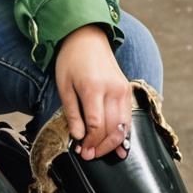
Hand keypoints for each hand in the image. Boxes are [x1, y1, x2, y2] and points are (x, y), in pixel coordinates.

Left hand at [54, 25, 132, 161]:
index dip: (90, 142)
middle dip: (101, 146)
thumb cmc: (71, 60)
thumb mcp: (64, 85)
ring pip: (124, 126)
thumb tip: (79, 137)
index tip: (82, 151)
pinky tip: (118, 144)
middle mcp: (112, 90)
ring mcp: (123, 89)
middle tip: (89, 155)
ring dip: (113, 143)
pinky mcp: (127, 89)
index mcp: (93, 88)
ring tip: (101, 151)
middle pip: (112, 129)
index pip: (96, 125)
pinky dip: (124, 132)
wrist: (87, 36)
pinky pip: (129, 117)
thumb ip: (72, 113)